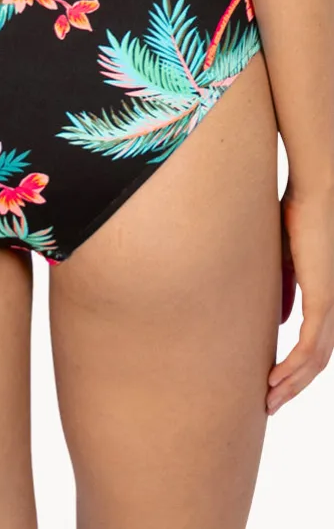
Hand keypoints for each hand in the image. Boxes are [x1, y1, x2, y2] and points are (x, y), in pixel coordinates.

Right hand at [267, 183, 333, 414]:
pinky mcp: (324, 297)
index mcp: (327, 295)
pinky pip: (310, 344)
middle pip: (318, 360)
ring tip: (269, 400)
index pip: (316, 343)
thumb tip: (280, 320)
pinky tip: (276, 379)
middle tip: (270, 404)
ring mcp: (332, 302)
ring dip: (292, 383)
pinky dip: (293, 366)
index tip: (273, 382)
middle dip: (294, 386)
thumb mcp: (285, 261)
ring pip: (316, 359)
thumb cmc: (298, 215)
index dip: (297, 367)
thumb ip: (285, 291)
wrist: (314, 192)